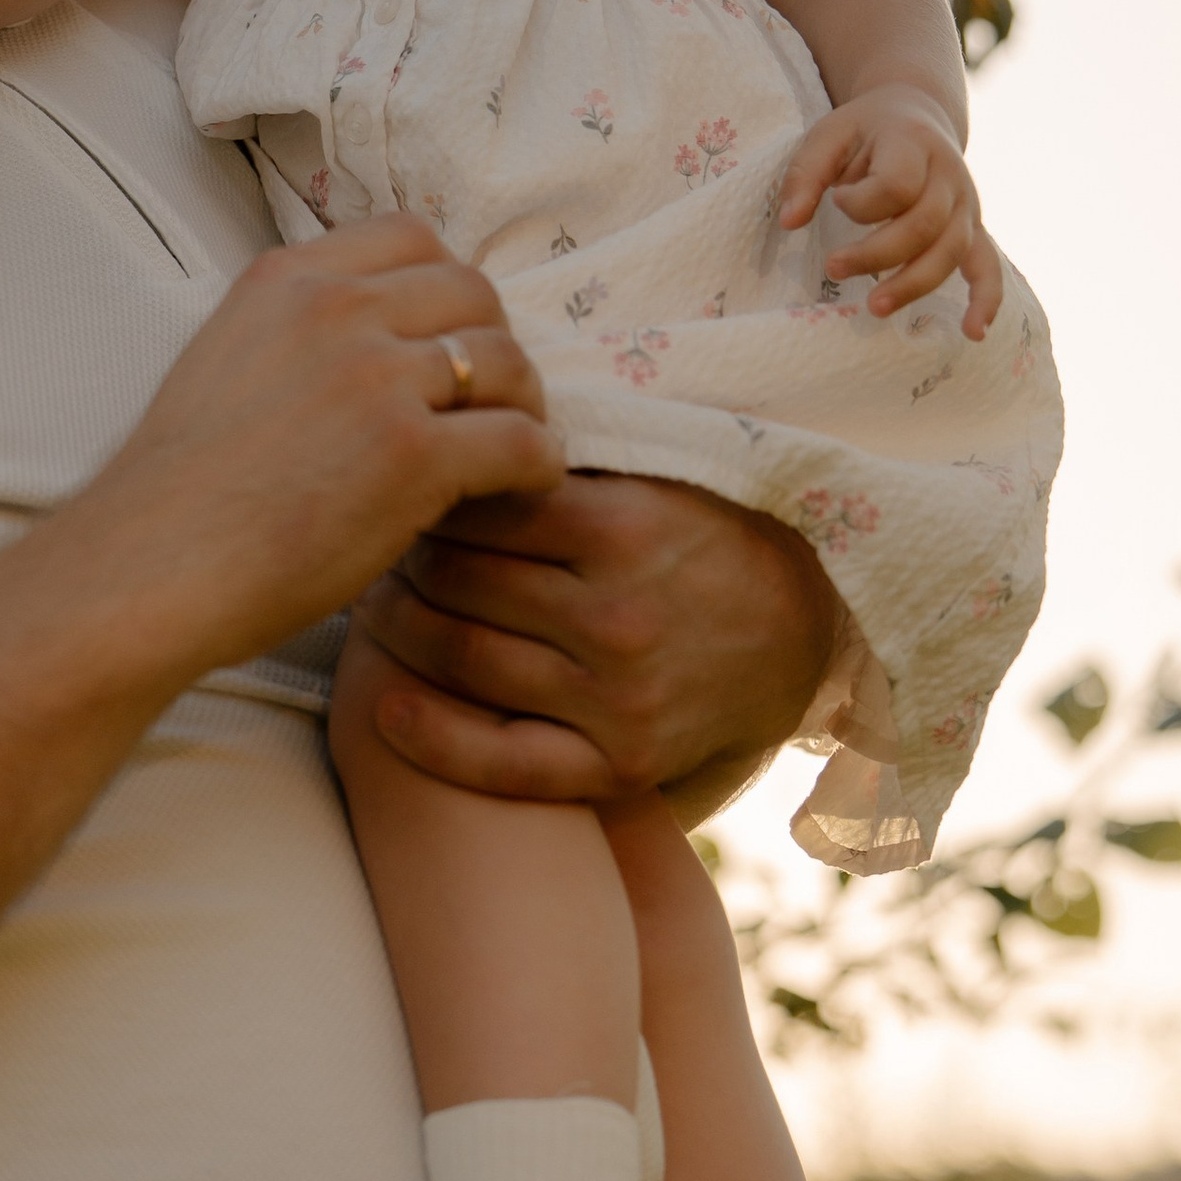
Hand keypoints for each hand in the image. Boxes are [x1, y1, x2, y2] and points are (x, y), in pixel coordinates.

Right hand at [68, 221, 565, 684]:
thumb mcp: (224, 363)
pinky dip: (536, 465)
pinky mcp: (412, 454)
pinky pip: (520, 440)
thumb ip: (296, 335)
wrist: (146, 569)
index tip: (447, 340)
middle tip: (488, 402)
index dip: (447, 291)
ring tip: (507, 448)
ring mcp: (376, 377)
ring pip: (506, 361)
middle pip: (473, 292)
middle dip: (492, 345)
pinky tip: (519, 490)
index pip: (412, 237)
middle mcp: (335, 310)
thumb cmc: (177, 496)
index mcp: (286, 279)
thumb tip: (373, 346)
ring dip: (520, 404)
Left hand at [354, 475, 838, 802]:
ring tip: (372, 604)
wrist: (807, 630)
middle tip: (372, 543)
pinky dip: (433, 739)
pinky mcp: (622, 764)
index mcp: (624, 527)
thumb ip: (560, 458)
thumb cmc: (707, 534)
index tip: (404, 486)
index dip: (428, 493)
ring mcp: (619, 698)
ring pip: (463, 659)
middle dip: (400, 558)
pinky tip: (384, 711)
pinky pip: (505, 762)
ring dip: (399, 629)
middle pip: (458, 581)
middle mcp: (618, 615)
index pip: (479, 506)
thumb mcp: (650, 476)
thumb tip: (450, 417)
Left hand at [777, 87, 1002, 337]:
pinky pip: (988, 266)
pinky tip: (973, 332)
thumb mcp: (828, 134)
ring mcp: (966, 204)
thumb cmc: (865, 130)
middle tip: (833, 268)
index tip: (835, 200)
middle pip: (924, 225)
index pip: (897, 185)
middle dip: (877, 254)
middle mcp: (948, 176)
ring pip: (950, 251)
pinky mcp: (972, 228)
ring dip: (914, 284)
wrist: (915, 112)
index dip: (862, 202)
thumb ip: (805, 175)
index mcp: (913, 144)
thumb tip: (789, 223)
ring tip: (875, 307)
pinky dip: (986, 299)